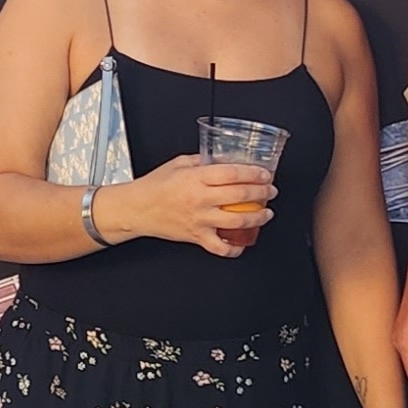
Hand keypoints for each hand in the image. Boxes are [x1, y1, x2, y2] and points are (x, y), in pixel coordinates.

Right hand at [112, 156, 276, 257]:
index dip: (253, 173)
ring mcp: (199, 220)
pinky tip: (242, 243)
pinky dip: (233, 249)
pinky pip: (219, 248)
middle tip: (270, 191)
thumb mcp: (178, 163)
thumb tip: (224, 159)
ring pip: (236, 221)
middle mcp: (200, 199)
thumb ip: (202, 160)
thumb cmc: (155, 186)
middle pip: (239, 196)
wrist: (137, 208)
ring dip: (257, 218)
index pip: (232, 174)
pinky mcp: (196, 237)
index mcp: (195, 178)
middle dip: (261, 193)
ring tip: (266, 213)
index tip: (265, 174)